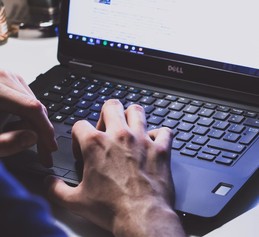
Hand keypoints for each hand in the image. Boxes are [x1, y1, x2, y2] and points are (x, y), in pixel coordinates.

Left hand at [0, 70, 56, 165]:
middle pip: (36, 107)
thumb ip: (5, 143)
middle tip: (44, 155)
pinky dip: (28, 117)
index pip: (32, 108)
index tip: (51, 148)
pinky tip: (16, 127)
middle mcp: (4, 77)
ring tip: (18, 139)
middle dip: (42, 133)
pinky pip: (28, 101)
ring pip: (34, 105)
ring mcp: (9, 77)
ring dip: (34, 126)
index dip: (45, 129)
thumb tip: (32, 138)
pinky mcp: (10, 81)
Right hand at [47, 99, 184, 236]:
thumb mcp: (76, 201)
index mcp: (96, 144)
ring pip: (137, 111)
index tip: (81, 146)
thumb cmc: (111, 209)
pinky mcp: (160, 149)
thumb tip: (48, 182)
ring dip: (132, 116)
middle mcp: (119, 136)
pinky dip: (159, 134)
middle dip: (107, 113)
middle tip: (107, 127)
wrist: (142, 217)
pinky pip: (164, 131)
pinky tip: (154, 142)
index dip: (78, 135)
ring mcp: (141, 140)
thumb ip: (56, 189)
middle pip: (111, 106)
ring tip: (130, 126)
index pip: (80, 124)